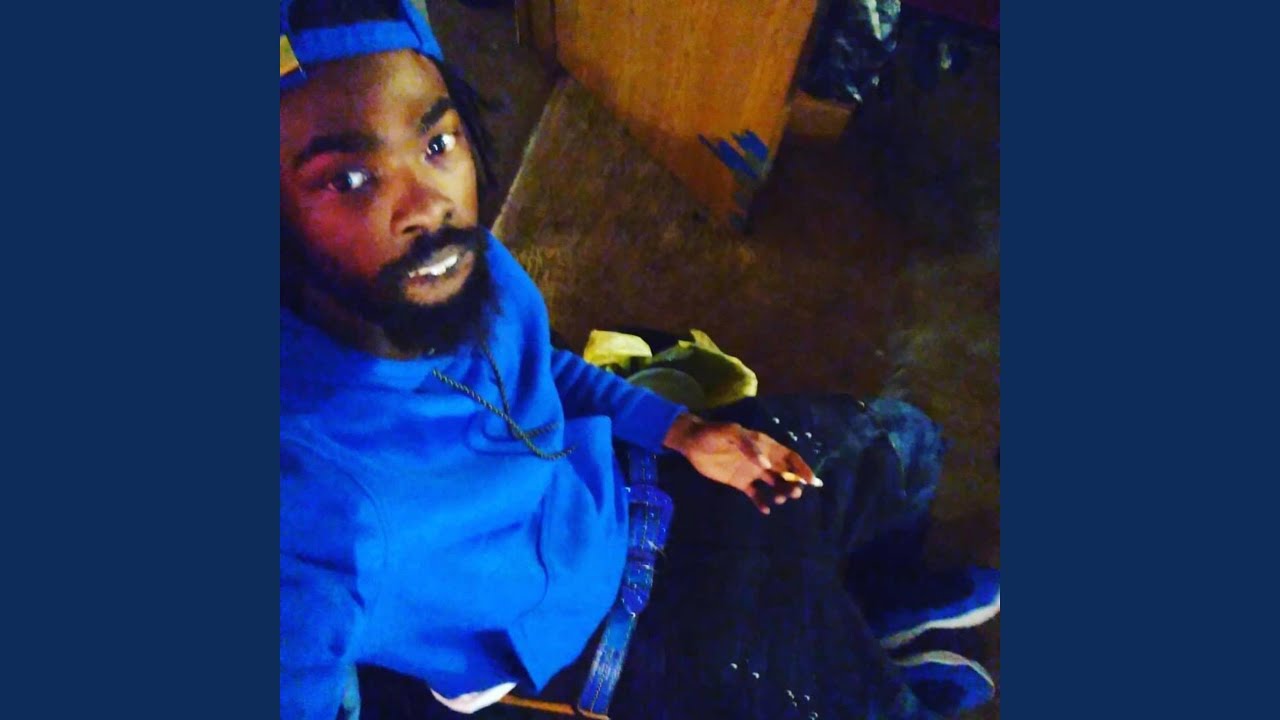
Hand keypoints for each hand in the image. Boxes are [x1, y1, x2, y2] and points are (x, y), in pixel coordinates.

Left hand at [663, 413, 821, 513]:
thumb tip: (766, 465)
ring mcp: (752, 471)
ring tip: (779, 500)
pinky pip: (755, 494)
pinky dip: (762, 503)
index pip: (789, 457)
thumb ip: (749, 446)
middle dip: (794, 483)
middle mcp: (762, 459)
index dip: (802, 468)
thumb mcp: (730, 433)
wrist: (692, 442)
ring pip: (774, 484)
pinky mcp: (740, 482)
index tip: (811, 481)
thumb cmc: (712, 433)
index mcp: (764, 445)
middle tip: (793, 494)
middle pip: (786, 473)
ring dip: (781, 493)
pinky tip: (766, 510)